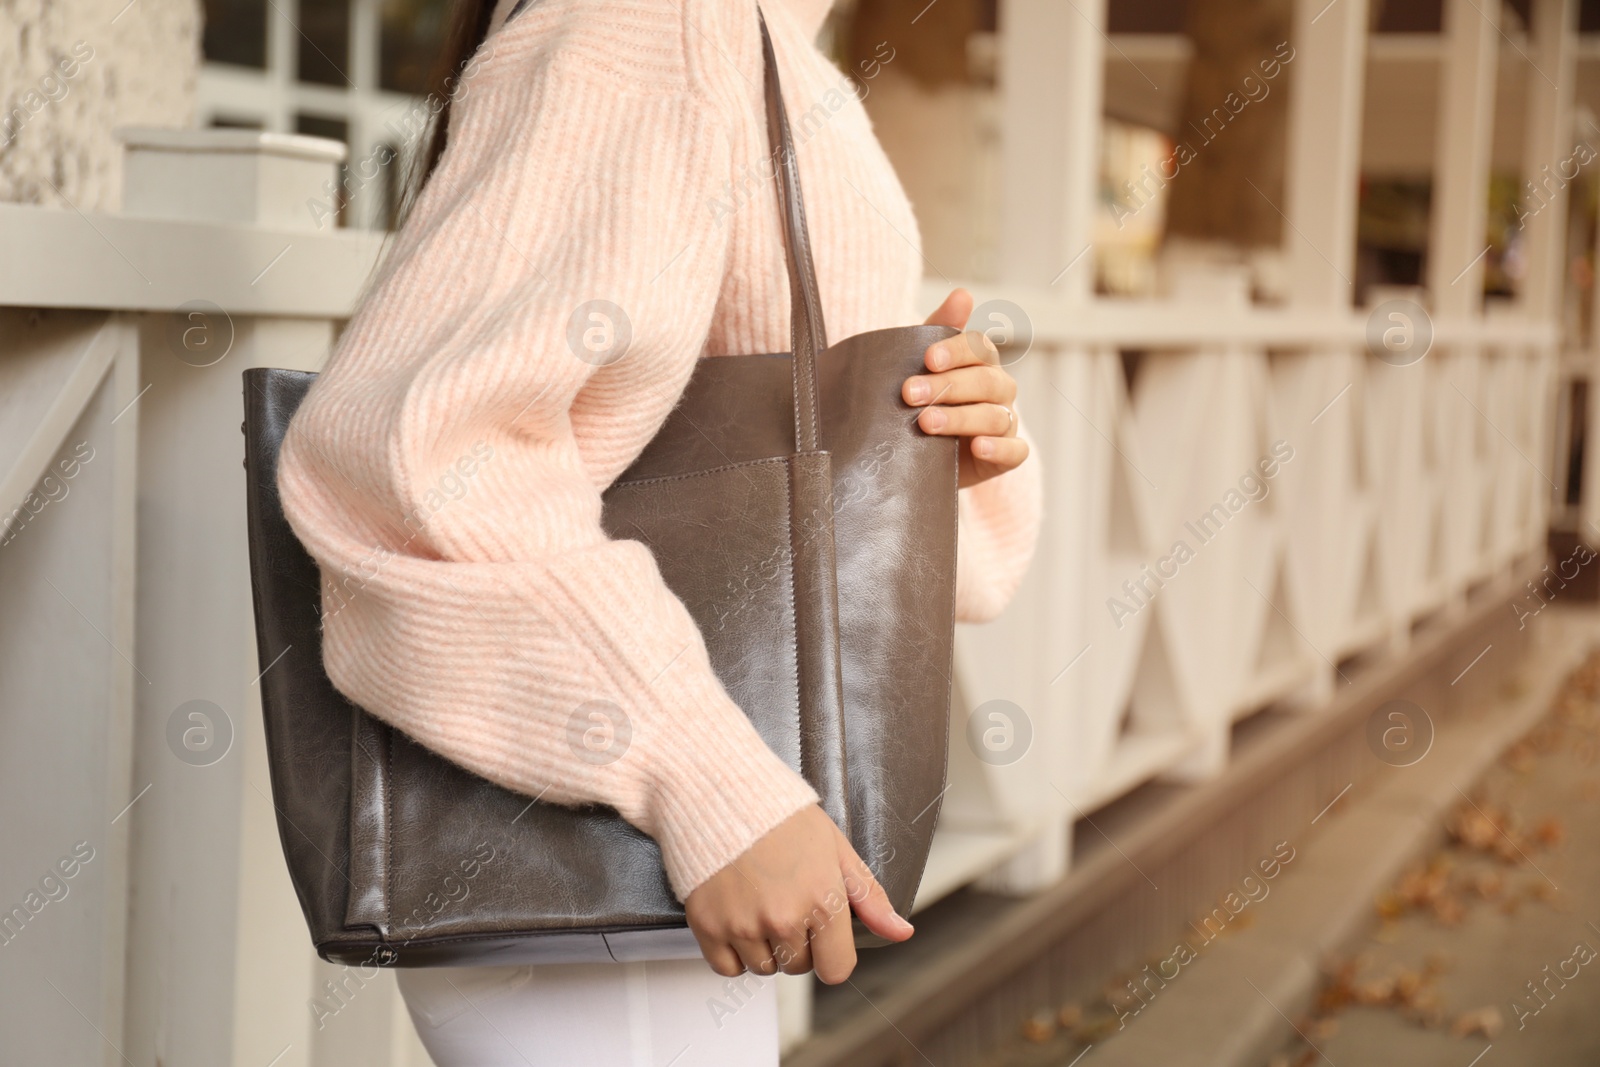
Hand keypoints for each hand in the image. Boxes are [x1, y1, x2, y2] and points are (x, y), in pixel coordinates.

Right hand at [683, 805, 912, 983]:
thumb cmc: (779, 814)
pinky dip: (731, 952)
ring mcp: (743, 925)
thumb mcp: (836, 848)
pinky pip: (726, 968)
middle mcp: (783, 918)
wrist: (720, 792)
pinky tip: (736, 917)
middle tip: (785, 902)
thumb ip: (869, 897)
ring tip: (759, 903)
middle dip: (797, 943)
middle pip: (799, 967)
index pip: (836, 968)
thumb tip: (901, 932)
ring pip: (762, 968)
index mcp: (821, 900)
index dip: (832, 954)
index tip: (822, 936)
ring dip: (764, 947)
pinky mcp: (707, 926)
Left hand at [905, 288, 1029, 488]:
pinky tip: (978, 447)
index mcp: (981, 364)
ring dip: (961, 418)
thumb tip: (963, 293)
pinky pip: (1015, 451)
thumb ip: (938, 329)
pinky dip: (999, 448)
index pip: (979, 348)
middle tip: (910, 394)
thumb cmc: (925, 402)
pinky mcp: (1006, 456)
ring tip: (926, 423)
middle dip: (947, 386)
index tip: (927, 359)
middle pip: (986, 381)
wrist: (921, 456)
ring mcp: (1006, 423)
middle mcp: (999, 390)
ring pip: (995, 416)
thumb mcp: (923, 366)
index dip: (956, 351)